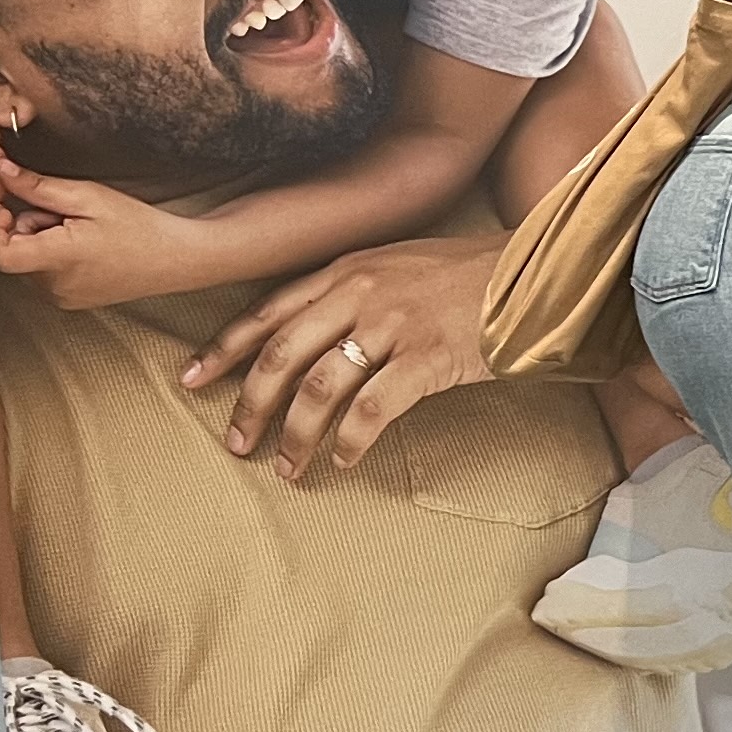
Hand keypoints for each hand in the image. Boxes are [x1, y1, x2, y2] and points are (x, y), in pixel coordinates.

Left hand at [0, 131, 224, 310]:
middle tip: (60, 208)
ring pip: (27, 259)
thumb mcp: (89, 196)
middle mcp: (55, 285)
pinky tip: (84, 244)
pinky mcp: (69, 300)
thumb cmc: (142, 229)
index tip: (0, 196)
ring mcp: (61, 296)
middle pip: (12, 248)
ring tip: (80, 227)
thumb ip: (38, 187)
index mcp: (59, 258)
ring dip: (40, 236)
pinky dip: (52, 252)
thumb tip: (3, 173)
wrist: (176, 258)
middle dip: (24, 221)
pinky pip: (43, 272)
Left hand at [182, 233, 504, 482]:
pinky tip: (346, 460)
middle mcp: (361, 293)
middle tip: (236, 443)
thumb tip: (315, 331)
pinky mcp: (428, 357)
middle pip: (281, 355)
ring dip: (295, 434)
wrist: (539, 270)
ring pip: (319, 387)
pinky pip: (372, 408)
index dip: (223, 348)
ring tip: (287, 467)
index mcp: (348, 270)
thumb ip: (356, 289)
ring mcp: (394, 325)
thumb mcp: (401, 264)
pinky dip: (351, 440)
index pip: (268, 311)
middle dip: (249, 404)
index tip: (192, 380)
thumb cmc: (472, 273)